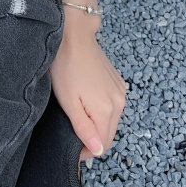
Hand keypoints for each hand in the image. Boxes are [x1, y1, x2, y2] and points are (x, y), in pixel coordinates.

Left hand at [49, 20, 126, 161]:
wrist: (73, 35)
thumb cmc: (65, 66)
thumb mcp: (68, 101)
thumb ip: (83, 128)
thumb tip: (97, 150)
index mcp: (107, 110)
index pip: (102, 146)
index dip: (85, 151)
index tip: (70, 146)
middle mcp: (119, 103)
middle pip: (108, 134)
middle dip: (91, 137)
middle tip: (70, 127)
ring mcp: (120, 91)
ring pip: (111, 120)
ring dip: (96, 123)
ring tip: (76, 110)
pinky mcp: (118, 82)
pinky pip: (112, 105)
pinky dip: (101, 109)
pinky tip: (86, 98)